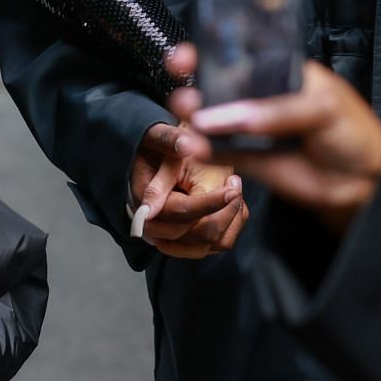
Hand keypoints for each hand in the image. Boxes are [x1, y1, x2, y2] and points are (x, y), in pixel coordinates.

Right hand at [130, 121, 248, 258]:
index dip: (210, 202)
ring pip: (211, 244)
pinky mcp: (189, 239)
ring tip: (233, 189)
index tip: (233, 188)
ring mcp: (172, 237)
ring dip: (230, 220)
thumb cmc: (161, 144)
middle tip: (235, 181)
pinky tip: (232, 200)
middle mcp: (156, 226)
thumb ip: (169, 141)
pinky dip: (231, 225)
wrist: (160, 154)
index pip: (181, 212)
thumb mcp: (163, 135)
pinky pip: (217, 244)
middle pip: (198, 235)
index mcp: (145, 199)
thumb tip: (181, 146)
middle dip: (224, 211)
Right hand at [167, 43, 380, 235]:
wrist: (359, 182)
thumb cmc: (350, 130)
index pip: (243, 48)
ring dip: (191, 108)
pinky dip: (203, 147)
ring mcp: (250, 123)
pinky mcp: (245, 155)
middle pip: (219, 77)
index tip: (192, 47)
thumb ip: (280, 110)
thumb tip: (235, 116)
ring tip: (184, 109)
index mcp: (279, 68)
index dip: (215, 41)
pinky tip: (193, 143)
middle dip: (194, 70)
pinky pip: (218, 149)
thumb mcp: (324, 108)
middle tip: (180, 68)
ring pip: (212, 112)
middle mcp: (259, 92)